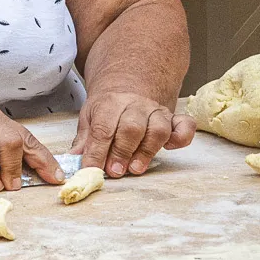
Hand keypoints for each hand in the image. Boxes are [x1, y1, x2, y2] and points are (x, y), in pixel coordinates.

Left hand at [72, 92, 195, 176]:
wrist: (128, 88)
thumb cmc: (106, 109)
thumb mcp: (89, 118)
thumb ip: (84, 139)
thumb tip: (75, 159)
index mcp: (110, 103)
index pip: (102, 128)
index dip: (97, 151)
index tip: (91, 169)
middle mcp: (135, 105)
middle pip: (131, 128)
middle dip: (122, 152)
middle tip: (114, 172)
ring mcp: (156, 111)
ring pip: (158, 129)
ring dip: (147, 151)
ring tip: (135, 169)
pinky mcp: (174, 118)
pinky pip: (185, 126)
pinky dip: (181, 138)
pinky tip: (170, 148)